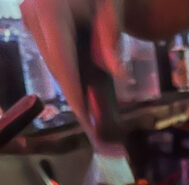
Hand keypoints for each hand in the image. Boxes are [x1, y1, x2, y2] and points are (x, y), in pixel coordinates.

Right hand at [20, 0, 122, 132]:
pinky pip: (54, 56)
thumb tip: (119, 74)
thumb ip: (112, 36)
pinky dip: (70, 75)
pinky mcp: (34, 24)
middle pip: (56, 66)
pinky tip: (85, 95)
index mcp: (50, 9)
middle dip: (75, 97)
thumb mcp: (113, 6)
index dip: (73, 92)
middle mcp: (33, 14)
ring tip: (91, 118)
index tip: (85, 119)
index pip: (61, 60)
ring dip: (72, 89)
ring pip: (54, 64)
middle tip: (94, 128)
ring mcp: (30, 19)